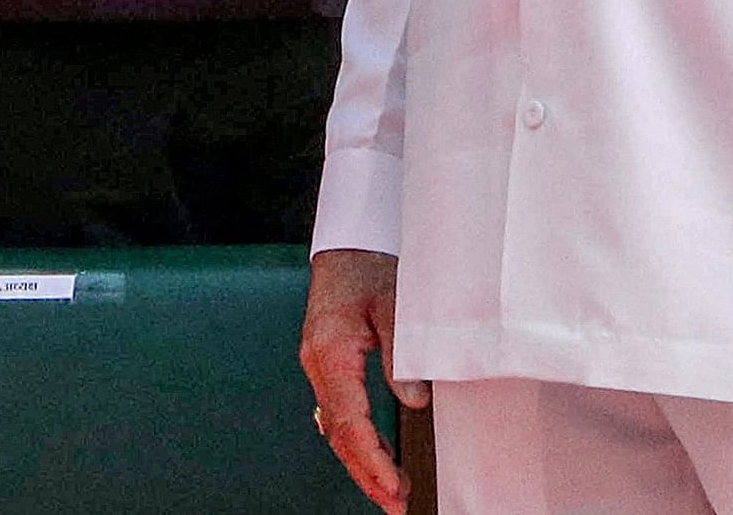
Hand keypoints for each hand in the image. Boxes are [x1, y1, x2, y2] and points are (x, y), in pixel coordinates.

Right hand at [301, 248, 419, 511]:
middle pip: (337, 433)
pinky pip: (338, 412)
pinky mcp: (328, 366)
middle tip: (396, 503)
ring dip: (362, 461)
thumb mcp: (396, 306)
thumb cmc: (371, 267)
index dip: (371, 457)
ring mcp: (319, 367)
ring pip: (335, 427)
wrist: (351, 243)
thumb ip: (402, 356)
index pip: (349, 419)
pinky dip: (358, 439)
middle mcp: (318, 364)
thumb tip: (414, 402)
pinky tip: (379, 455)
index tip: (393, 483)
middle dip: (365, 472)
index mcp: (331, 351)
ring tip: (392, 491)